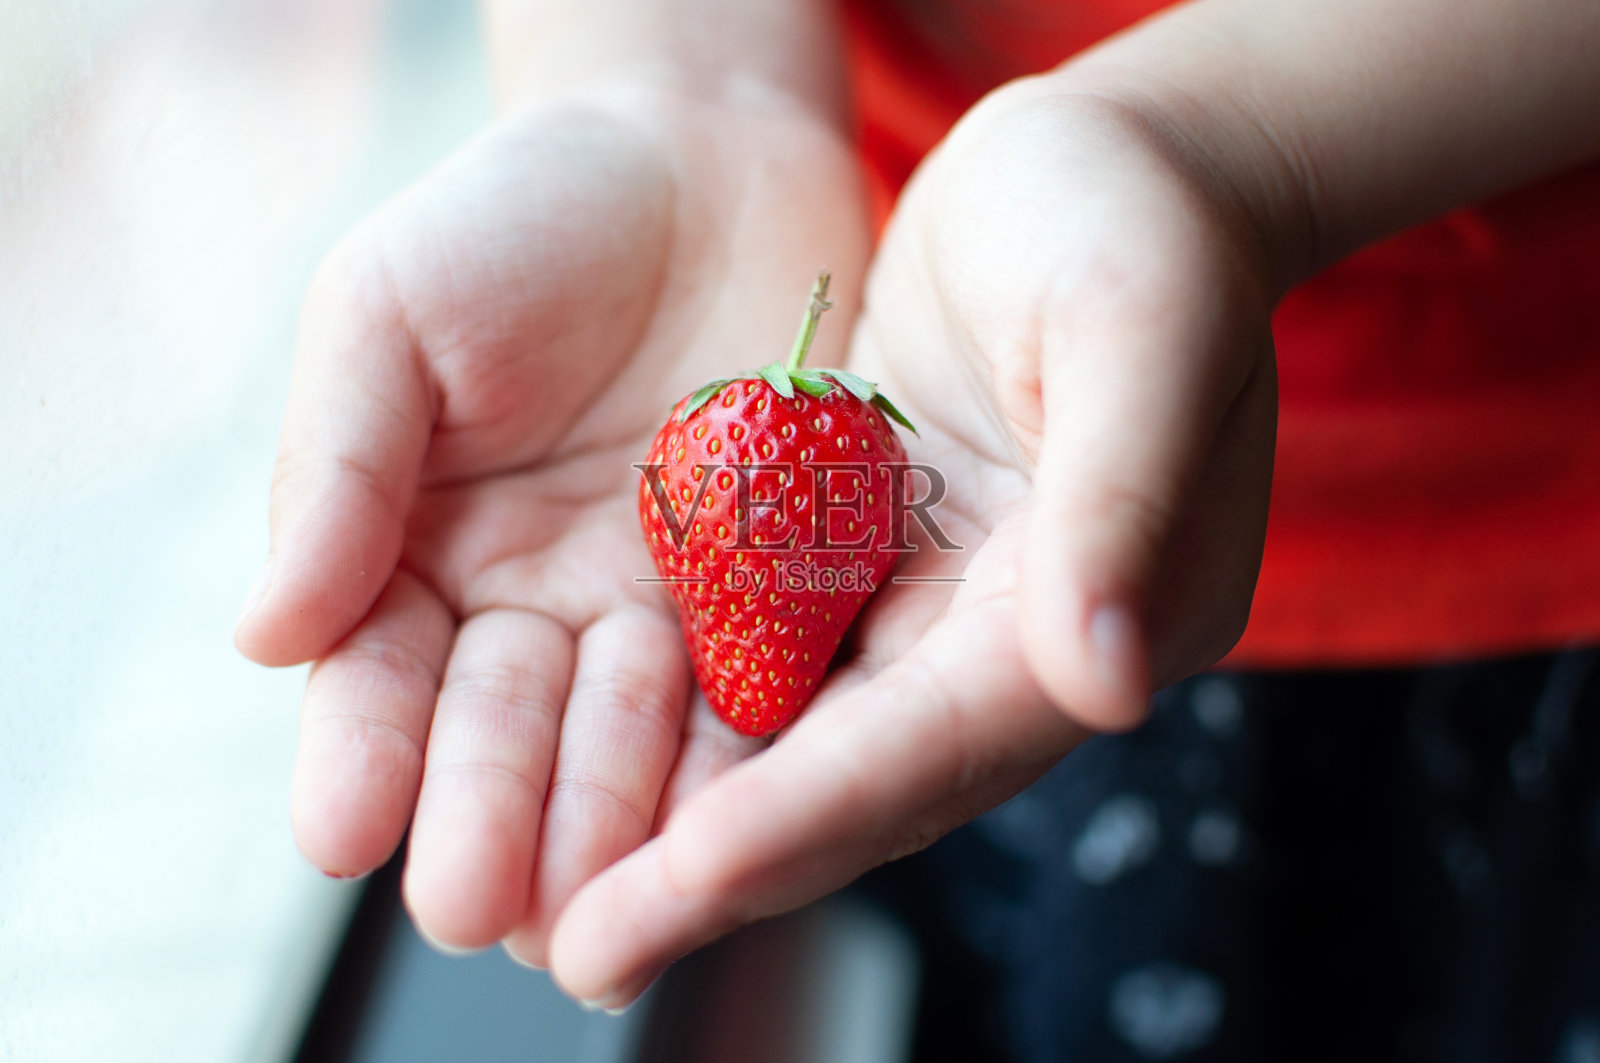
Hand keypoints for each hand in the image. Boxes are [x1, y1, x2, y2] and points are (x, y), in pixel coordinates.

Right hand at [233, 86, 872, 963]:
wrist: (703, 156)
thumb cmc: (521, 216)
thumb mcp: (390, 310)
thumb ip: (339, 467)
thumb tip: (261, 638)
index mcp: (419, 556)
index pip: (379, 677)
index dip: (360, 752)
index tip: (342, 829)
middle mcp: (537, 607)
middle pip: (507, 733)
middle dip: (490, 814)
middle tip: (477, 904)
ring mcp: (661, 607)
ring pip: (632, 738)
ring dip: (612, 817)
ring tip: (599, 899)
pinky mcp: (778, 589)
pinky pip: (760, 681)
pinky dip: (742, 753)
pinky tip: (728, 823)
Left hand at [546, 79, 1278, 1006]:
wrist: (1098, 175)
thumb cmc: (1133, 224)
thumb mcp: (1140, 325)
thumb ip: (1125, 493)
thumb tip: (1104, 684)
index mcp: (1106, 613)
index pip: (941, 739)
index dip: (809, 814)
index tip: (680, 882)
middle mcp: (1021, 647)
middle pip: (861, 782)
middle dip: (724, 870)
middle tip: (586, 950)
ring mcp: (942, 614)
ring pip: (803, 748)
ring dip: (690, 830)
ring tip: (562, 906)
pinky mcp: (872, 565)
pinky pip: (774, 666)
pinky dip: (690, 730)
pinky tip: (589, 768)